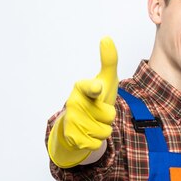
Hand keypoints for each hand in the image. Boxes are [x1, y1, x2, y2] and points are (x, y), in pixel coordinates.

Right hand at [48, 37, 118, 167]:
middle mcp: (73, 102)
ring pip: (104, 131)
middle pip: (109, 115)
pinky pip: (97, 143)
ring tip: (95, 121)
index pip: (89, 87)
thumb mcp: (106, 79)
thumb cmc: (97, 97)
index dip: (94, 88)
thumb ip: (109, 60)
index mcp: (81, 87)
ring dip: (104, 129)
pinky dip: (97, 141)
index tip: (97, 86)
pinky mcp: (71, 138)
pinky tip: (89, 133)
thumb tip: (106, 37)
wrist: (79, 122)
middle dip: (109, 116)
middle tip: (99, 111)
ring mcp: (71, 121)